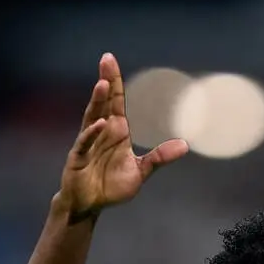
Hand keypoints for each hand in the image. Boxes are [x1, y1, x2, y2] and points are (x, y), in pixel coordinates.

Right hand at [59, 53, 189, 219]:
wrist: (89, 205)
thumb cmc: (111, 186)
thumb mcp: (141, 171)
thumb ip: (160, 158)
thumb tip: (185, 145)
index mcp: (116, 132)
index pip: (115, 103)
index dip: (114, 82)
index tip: (111, 60)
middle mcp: (101, 133)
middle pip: (103, 103)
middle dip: (105, 81)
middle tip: (107, 59)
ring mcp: (88, 143)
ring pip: (92, 117)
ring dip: (97, 101)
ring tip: (102, 84)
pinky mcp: (78, 158)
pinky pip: (85, 142)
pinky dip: (92, 133)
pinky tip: (101, 124)